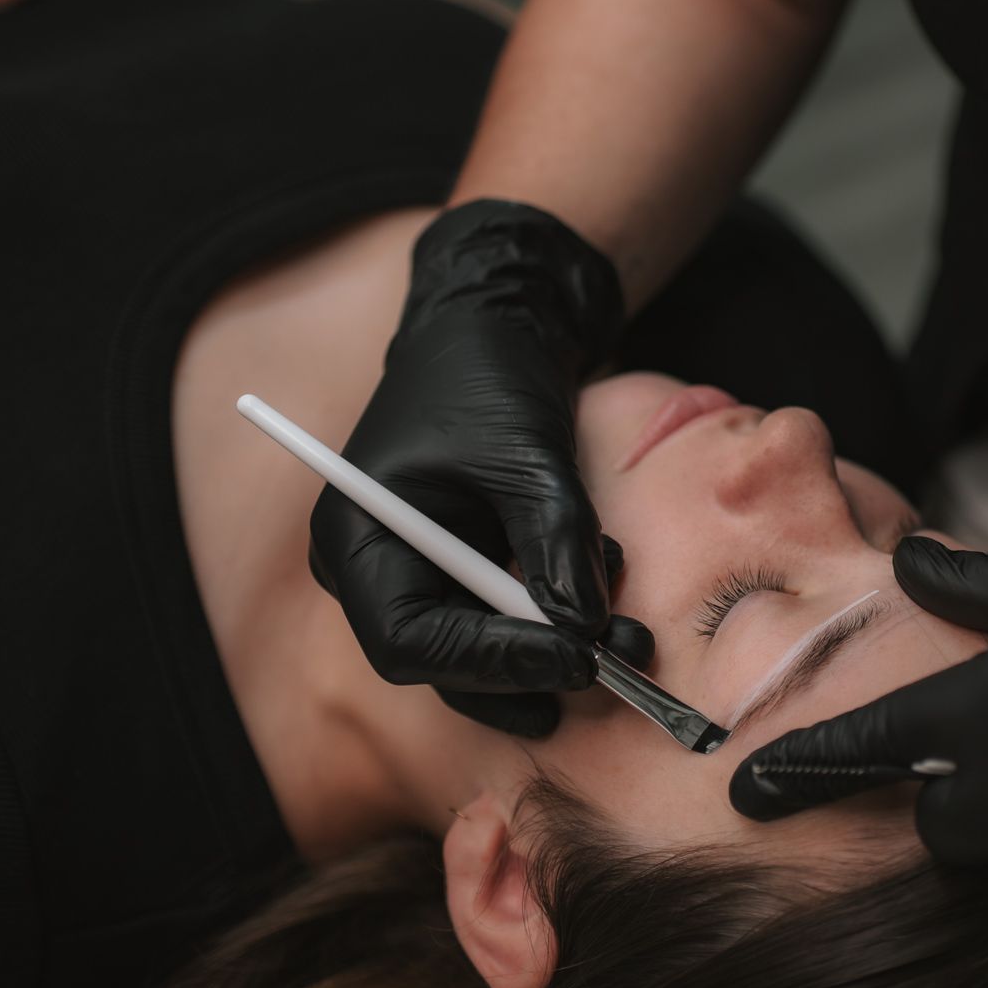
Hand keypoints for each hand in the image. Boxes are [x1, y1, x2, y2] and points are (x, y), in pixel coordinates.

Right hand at [309, 200, 650, 737]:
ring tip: (629, 637)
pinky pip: (506, 619)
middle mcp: (377, 568)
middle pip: (444, 662)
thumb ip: (555, 542)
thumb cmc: (488, 373)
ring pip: (482, 652)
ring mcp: (420, 572)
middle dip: (533, 666)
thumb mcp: (527, 455)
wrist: (496, 321)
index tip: (575, 659)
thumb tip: (586, 628)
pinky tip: (604, 586)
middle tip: (618, 664)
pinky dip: (557, 616)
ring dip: (555, 650)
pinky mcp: (466, 568)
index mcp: (358, 537)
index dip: (493, 663)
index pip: (409, 642)